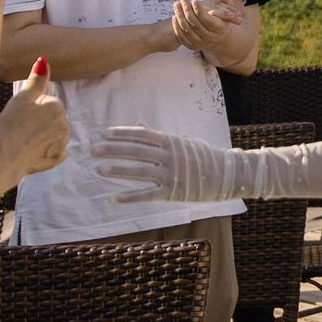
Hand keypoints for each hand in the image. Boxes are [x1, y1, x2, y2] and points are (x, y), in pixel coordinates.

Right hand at [0, 59, 68, 178]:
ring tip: (25, 139)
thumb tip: (44, 61)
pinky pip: (54, 150)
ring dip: (42, 135)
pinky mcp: (58, 158)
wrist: (5, 159)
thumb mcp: (21, 99)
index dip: (33, 108)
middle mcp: (65, 125)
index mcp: (57, 108)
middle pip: (52, 118)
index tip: (22, 116)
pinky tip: (32, 151)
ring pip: (53, 133)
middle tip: (22, 128)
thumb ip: (36, 80)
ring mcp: (62, 143)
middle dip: (40, 121)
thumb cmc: (11, 127)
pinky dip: (45, 150)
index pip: (47, 102)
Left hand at [90, 123, 235, 201]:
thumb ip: (158, 135)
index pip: (140, 135)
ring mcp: (170, 173)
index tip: (103, 133)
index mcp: (169, 140)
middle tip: (93, 150)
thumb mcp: (181, 141)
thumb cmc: (203, 156)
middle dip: (113, 150)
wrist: (228, 174)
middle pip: (136, 151)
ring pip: (139, 171)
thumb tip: (138, 124)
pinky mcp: (173, 191)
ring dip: (118, 170)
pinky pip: (148, 194)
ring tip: (99, 169)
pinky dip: (130, 196)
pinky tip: (114, 197)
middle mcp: (168, 155)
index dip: (121, 133)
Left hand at [169, 0, 245, 50]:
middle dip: (188, 11)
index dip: (200, 11)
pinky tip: (174, 16)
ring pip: (188, 30)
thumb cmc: (221, 16)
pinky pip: (182, 37)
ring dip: (180, 17)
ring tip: (176, 5)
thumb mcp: (226, 5)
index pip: (208, 20)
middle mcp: (211, 38)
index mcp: (220, 28)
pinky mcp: (192, 46)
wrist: (217, 35)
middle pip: (196, 25)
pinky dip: (177, 27)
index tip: (194, 0)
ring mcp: (201, 43)